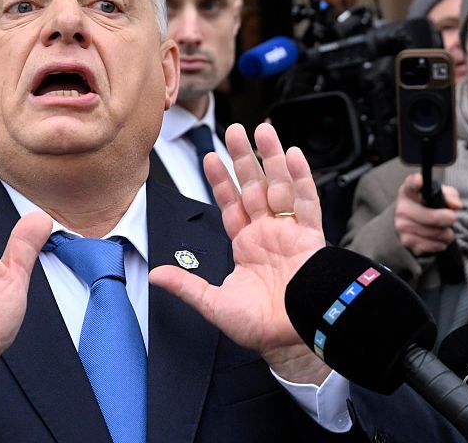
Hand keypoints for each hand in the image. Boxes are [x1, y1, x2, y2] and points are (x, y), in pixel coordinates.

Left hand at [150, 123, 330, 384]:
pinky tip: (294, 155)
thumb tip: (155, 275)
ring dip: (271, 157)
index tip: (209, 156)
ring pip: (280, 186)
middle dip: (243, 158)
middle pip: (254, 186)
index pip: (230, 204)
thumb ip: (187, 286)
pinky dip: (301, 178)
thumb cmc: (261, 327)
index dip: (220, 180)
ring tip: (263, 129)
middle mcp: (268, 234)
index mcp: (246, 246)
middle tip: (235, 129)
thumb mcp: (214, 305)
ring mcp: (290, 233)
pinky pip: (306, 202)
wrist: (297, 339)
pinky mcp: (311, 237)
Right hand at [394, 173, 461, 256]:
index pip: (411, 185)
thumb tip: (455, 205)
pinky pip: (430, 245)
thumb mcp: (439, 196)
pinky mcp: (406, 241)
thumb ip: (449, 195)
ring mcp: (402, 226)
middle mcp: (402, 208)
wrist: (412, 225)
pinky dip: (440, 244)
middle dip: (448, 219)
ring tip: (447, 231)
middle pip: (431, 216)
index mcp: (409, 191)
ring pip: (434, 233)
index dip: (416, 183)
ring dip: (446, 234)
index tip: (420, 181)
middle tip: (452, 219)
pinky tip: (439, 240)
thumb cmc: (427, 207)